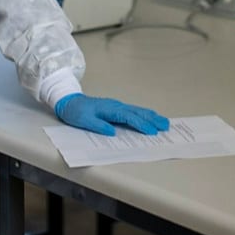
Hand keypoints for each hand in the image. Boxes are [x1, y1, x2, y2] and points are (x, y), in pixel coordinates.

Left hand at [55, 94, 169, 135]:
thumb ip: (98, 126)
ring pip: (136, 110)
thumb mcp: (83, 120)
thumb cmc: (75, 111)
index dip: (140, 124)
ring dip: (150, 116)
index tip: (151, 132)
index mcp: (109, 109)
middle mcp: (115, 106)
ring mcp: (116, 106)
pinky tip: (148, 117)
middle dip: (152, 119)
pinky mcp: (115, 108)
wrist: (68, 101)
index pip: (128, 117)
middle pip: (137, 112)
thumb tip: (112, 132)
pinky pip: (132, 111)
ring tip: (163, 121)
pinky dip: (143, 114)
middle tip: (165, 125)